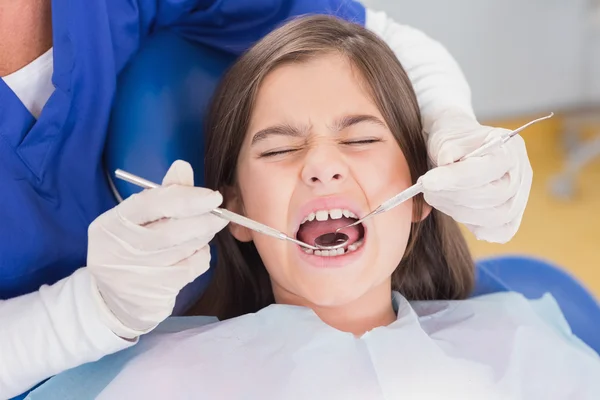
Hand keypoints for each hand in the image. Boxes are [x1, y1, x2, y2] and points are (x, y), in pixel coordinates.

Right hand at [87, 160, 227, 337]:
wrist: (113, 298)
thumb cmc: (129, 246)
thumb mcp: (137, 218)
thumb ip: (163, 193)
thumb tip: (183, 167)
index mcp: (110, 225)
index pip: (150, 205)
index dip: (186, 198)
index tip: (213, 196)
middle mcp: (117, 252)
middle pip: (171, 231)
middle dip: (203, 219)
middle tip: (219, 213)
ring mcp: (135, 276)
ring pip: (184, 250)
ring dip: (203, 235)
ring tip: (206, 228)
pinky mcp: (154, 294)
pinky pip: (191, 268)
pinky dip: (201, 255)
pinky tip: (195, 250)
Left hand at [419, 110, 532, 242]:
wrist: (458, 149)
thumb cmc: (454, 141)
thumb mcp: (446, 136)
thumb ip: (448, 148)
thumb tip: (446, 161)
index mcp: (509, 148)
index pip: (488, 169)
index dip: (456, 178)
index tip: (428, 181)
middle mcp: (520, 174)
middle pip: (494, 196)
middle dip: (455, 196)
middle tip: (427, 189)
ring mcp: (519, 197)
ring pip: (495, 217)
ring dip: (458, 211)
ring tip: (436, 196)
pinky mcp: (510, 217)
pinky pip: (498, 232)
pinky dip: (475, 226)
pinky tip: (455, 211)